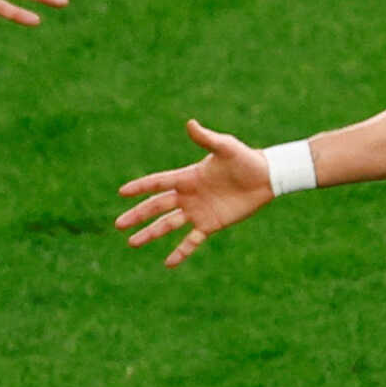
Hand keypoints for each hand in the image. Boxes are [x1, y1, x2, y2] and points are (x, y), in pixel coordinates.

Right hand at [114, 119, 273, 266]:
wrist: (266, 178)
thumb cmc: (245, 159)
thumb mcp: (225, 147)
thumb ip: (206, 139)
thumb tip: (190, 123)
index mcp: (187, 177)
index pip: (158, 183)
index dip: (140, 187)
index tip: (122, 192)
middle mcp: (188, 196)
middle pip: (157, 207)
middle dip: (138, 215)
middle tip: (119, 224)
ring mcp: (198, 212)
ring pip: (168, 225)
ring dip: (150, 234)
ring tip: (132, 243)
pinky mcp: (211, 225)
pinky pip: (192, 241)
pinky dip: (181, 252)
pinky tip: (168, 263)